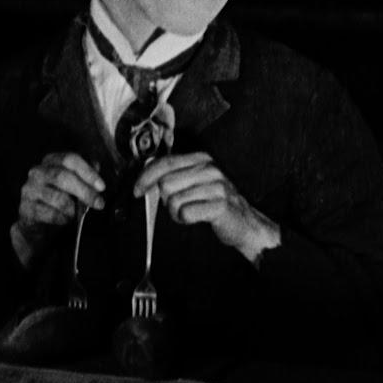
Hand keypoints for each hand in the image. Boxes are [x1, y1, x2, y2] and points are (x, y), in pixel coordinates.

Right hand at [16, 152, 104, 246]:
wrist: (38, 222)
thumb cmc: (60, 198)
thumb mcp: (74, 183)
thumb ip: (85, 173)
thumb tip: (96, 165)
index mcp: (51, 160)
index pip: (70, 159)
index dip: (87, 172)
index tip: (102, 186)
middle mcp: (37, 172)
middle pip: (62, 176)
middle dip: (84, 191)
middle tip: (99, 203)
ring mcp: (29, 189)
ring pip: (57, 197)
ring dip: (72, 208)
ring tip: (76, 213)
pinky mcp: (25, 208)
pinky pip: (50, 214)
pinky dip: (62, 218)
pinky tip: (64, 219)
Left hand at [133, 152, 280, 264]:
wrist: (245, 223)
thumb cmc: (215, 203)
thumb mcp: (196, 182)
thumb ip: (174, 175)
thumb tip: (145, 176)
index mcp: (201, 159)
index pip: (165, 163)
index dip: (145, 176)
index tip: (136, 190)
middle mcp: (210, 169)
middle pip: (166, 184)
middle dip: (167, 201)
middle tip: (182, 206)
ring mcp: (217, 186)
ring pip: (174, 201)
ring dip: (177, 213)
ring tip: (192, 213)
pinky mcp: (220, 205)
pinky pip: (186, 213)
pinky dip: (186, 220)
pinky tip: (198, 218)